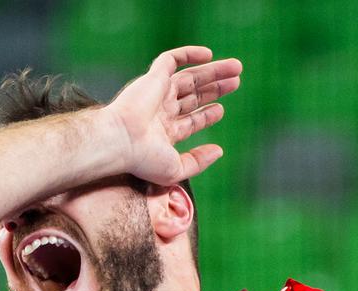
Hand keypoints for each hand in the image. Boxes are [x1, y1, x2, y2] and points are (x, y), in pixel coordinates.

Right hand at [103, 46, 241, 185]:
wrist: (121, 140)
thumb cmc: (144, 159)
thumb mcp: (176, 169)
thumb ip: (198, 162)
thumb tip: (219, 151)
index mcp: (163, 132)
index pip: (190, 120)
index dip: (207, 115)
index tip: (221, 110)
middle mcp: (160, 111)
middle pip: (193, 95)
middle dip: (215, 88)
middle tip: (236, 81)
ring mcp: (157, 93)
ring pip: (188, 77)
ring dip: (212, 71)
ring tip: (236, 68)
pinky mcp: (153, 78)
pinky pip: (171, 59)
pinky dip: (189, 54)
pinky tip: (209, 54)